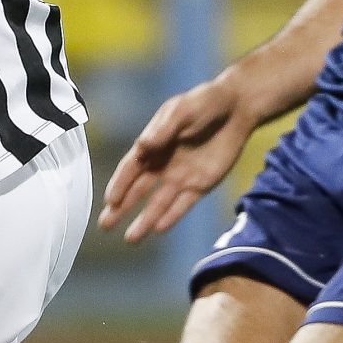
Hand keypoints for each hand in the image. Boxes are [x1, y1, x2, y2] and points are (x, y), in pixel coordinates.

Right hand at [99, 77, 257, 241]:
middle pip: (138, 191)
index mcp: (153, 145)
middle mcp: (163, 165)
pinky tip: (158, 229)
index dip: (119, 185)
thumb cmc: (205, 103)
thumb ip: (163, 130)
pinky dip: (171, 217)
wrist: (238, 108)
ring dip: (145, 220)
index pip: (131, 169)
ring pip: (159, 203)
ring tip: (131, 239)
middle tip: (105, 225)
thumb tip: (143, 146)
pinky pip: (183, 205)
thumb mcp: (182, 111)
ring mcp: (181, 177)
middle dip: (121, 209)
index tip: (109, 201)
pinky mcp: (201, 185)